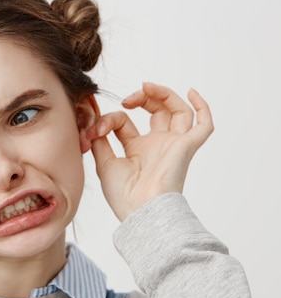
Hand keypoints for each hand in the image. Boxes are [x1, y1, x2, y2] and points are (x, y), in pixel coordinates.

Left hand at [89, 83, 213, 220]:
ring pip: (178, 111)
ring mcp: (173, 145)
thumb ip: (100, 142)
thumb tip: (94, 122)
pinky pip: (204, 125)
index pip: (125, 122)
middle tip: (128, 99)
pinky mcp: (187, 147)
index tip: (97, 127)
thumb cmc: (124, 196)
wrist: (141, 210)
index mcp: (137, 150)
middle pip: (156, 111)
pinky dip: (202, 107)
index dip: (110, 118)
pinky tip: (191, 91)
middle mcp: (157, 145)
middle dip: (141, 99)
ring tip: (146, 87)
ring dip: (163, 94)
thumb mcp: (104, 163)